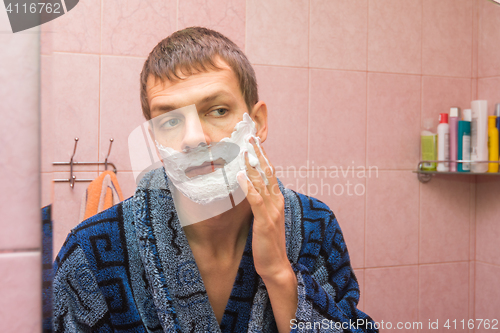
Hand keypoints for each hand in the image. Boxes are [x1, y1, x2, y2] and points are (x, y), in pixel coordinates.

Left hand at [237, 137, 290, 281]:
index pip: (270, 173)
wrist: (276, 265)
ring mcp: (272, 211)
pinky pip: (256, 200)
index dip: (263, 156)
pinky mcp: (265, 221)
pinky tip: (240, 176)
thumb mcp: (266, 218)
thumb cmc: (268, 243)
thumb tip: (252, 189)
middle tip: (250, 137)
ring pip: (262, 182)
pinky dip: (248, 187)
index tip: (255, 142)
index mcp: (277, 200)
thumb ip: (262, 203)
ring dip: (252, 165)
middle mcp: (277, 201)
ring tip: (243, 150)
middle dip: (259, 154)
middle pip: (268, 172)